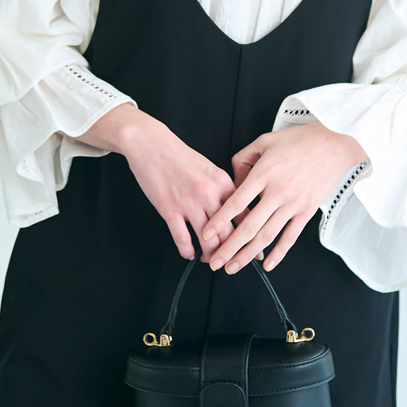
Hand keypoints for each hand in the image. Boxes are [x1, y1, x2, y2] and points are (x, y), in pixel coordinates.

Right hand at [66, 104, 239, 260]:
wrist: (152, 145)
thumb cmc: (180, 157)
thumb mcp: (211, 170)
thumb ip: (224, 191)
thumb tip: (236, 212)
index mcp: (223, 183)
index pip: (245, 215)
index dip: (252, 236)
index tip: (255, 248)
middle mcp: (209, 194)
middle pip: (229, 233)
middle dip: (232, 253)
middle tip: (232, 261)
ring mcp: (189, 203)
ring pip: (208, 241)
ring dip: (210, 256)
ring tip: (209, 260)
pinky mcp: (169, 209)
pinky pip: (182, 239)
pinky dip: (187, 251)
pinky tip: (189, 253)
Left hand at [200, 122, 368, 273]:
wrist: (334, 144)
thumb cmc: (298, 140)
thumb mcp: (264, 141)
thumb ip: (242, 160)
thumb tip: (232, 183)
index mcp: (264, 173)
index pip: (236, 203)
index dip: (220, 221)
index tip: (206, 234)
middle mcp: (278, 192)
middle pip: (249, 226)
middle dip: (229, 248)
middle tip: (215, 262)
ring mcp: (294, 204)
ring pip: (266, 236)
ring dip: (247, 255)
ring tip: (232, 267)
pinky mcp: (308, 211)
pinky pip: (291, 237)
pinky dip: (278, 254)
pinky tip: (266, 266)